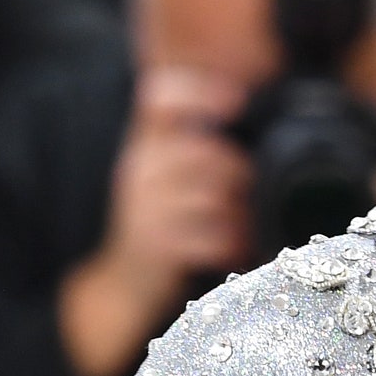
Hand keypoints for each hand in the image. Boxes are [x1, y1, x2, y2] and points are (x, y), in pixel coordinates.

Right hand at [59, 68, 253, 375]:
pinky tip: (234, 250)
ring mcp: (147, 209)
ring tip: (242, 224)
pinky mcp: (159, 246)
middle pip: (208, 152)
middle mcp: (140, 170)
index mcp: (144, 146)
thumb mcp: (166, 178)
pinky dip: (232, 244)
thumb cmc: (160, 223)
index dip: (200, 92)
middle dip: (240, 172)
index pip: (160, 98)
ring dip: (240, 212)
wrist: (124, 283)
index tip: (236, 103)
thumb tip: (250, 120)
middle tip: (250, 191)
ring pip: (214, 195)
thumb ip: (195, 147)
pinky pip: (213, 238)